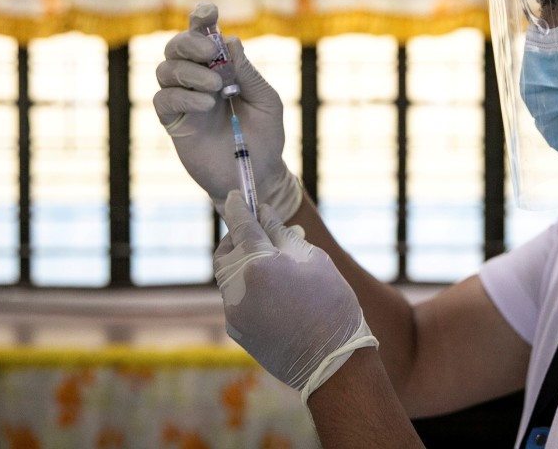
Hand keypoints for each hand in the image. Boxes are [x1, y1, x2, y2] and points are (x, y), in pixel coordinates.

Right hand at [153, 2, 302, 219]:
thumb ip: (248, 73)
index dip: (201, 19)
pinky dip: (183, 96)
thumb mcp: (266, 101)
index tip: (209, 12)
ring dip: (189, 71)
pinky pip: (163, 99)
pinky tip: (206, 104)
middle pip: (176, 46)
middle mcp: (198, 78)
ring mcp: (183, 99)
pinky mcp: (173, 122)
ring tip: (216, 87)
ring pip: (165, 69)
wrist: (257, 173)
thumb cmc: (265, 136)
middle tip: (212, 54)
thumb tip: (231, 41)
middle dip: (191, 43)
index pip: (204, 36)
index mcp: (222, 68)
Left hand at [213, 191, 377, 395]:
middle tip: (255, 233)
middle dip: (236, 239)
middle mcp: (238, 287)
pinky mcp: (236, 330)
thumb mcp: (314, 261)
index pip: (241, 225)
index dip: (238, 207)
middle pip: (224, 252)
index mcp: (259, 264)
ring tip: (271, 267)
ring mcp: (234, 311)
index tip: (236, 195)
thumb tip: (265, 215)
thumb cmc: (332, 304)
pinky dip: (248, 289)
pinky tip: (274, 295)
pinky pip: (236, 300)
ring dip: (242, 265)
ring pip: (227, 278)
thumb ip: (283, 235)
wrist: (332, 361)